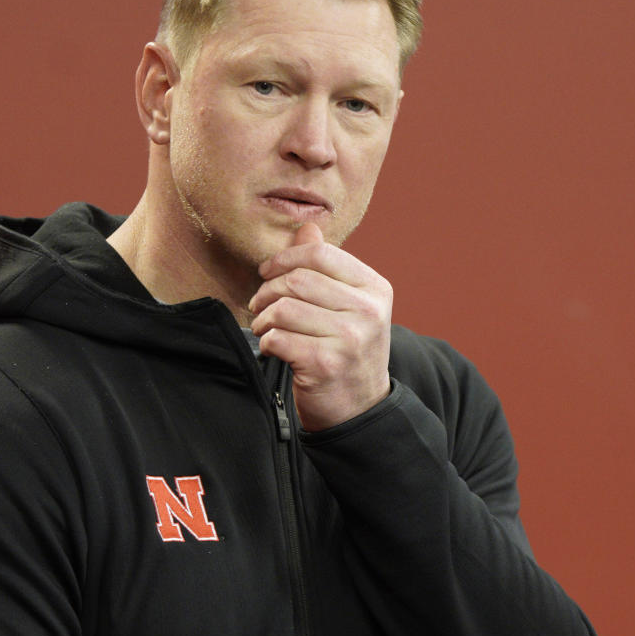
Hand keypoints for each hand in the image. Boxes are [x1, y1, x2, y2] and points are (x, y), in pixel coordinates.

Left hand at [248, 223, 391, 430]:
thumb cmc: (347, 350)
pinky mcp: (327, 364)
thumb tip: (307, 228)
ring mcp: (350, 338)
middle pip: (298, 280)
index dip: (284, 259)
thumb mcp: (348, 305)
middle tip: (259, 305)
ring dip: (263, 318)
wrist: (359, 408)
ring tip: (264, 327)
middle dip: (267, 290)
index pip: (321, 255)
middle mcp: (368, 311)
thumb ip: (327, 266)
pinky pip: (278, 338)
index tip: (267, 272)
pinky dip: (267, 341)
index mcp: (375, 288)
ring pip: (284, 309)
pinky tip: (272, 347)